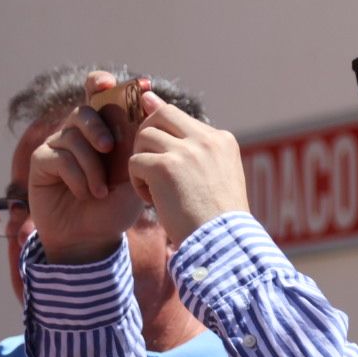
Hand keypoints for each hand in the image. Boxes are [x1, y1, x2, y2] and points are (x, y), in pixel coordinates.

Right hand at [27, 72, 148, 264]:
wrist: (92, 239)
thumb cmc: (116, 208)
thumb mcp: (135, 179)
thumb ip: (139, 149)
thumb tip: (147, 112)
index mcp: (105, 131)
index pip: (100, 96)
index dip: (102, 84)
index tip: (112, 83)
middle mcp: (80, 133)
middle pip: (85, 109)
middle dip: (97, 125)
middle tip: (108, 147)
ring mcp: (58, 145)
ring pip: (73, 136)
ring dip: (90, 166)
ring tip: (100, 191)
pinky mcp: (41, 161)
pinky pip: (58, 156)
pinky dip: (76, 176)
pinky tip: (84, 194)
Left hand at [128, 91, 250, 245]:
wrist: (222, 244)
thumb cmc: (218, 218)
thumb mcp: (216, 176)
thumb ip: (195, 148)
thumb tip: (161, 112)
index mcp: (223, 141)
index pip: (184, 118)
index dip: (166, 132)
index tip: (160, 149)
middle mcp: (206, 140)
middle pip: (163, 114)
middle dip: (148, 133)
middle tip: (149, 162)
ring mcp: (186, 152)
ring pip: (145, 136)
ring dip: (142, 160)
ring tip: (152, 186)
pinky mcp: (165, 168)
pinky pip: (135, 162)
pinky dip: (137, 182)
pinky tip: (151, 200)